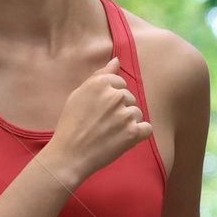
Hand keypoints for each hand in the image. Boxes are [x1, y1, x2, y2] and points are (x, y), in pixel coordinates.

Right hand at [43, 58, 152, 187]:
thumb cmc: (71, 125)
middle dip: (120, 109)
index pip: (120, 83)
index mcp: (100, 83)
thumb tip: (117, 61)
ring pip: (137, 113)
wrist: (69, 155)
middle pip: (129, 98)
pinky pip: (147, 128)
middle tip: (103, 124)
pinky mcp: (133, 133)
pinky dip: (138, 135)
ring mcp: (126, 114)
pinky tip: (123, 139)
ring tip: (110, 133)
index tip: (100, 110)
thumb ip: (100, 76)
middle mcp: (115, 96)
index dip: (111, 97)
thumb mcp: (78, 94)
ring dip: (128, 123)